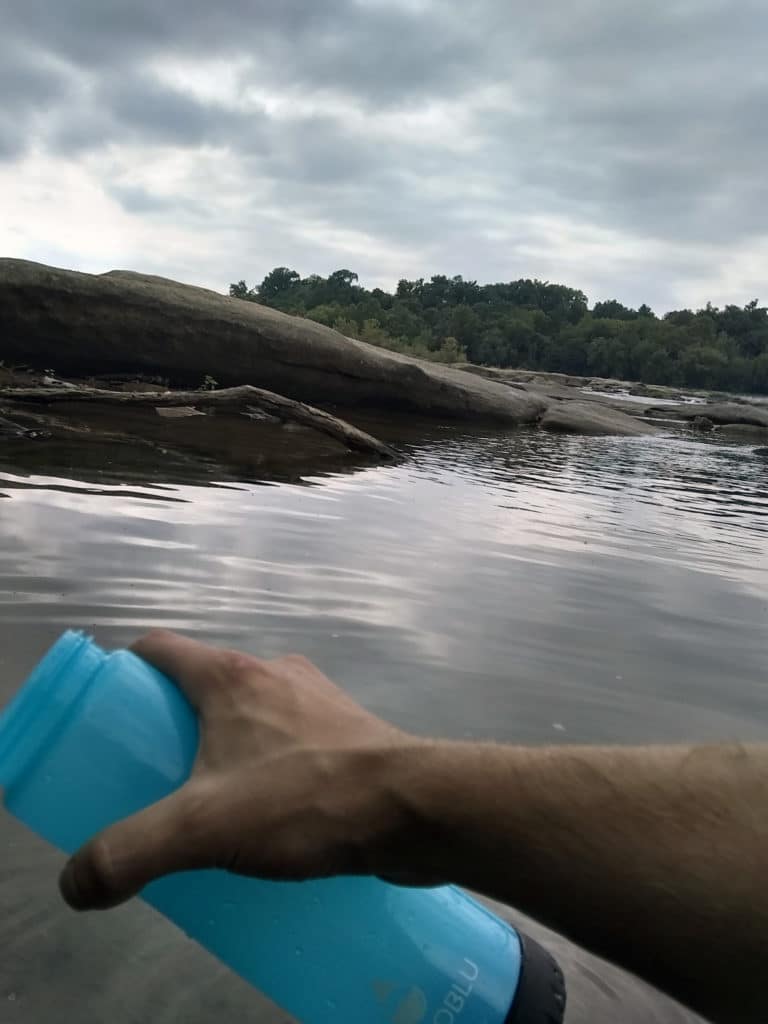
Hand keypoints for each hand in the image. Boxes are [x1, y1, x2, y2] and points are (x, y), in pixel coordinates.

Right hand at [59, 630, 418, 909]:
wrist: (414, 808)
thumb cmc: (303, 799)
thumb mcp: (202, 829)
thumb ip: (131, 852)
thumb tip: (78, 882)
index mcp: (231, 676)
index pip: (160, 648)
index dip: (125, 675)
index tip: (111, 721)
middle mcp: (275, 672)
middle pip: (203, 683)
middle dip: (172, 724)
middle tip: (156, 777)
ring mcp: (318, 698)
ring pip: (251, 712)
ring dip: (225, 747)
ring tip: (212, 803)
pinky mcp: (349, 731)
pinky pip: (291, 739)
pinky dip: (269, 765)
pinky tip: (270, 814)